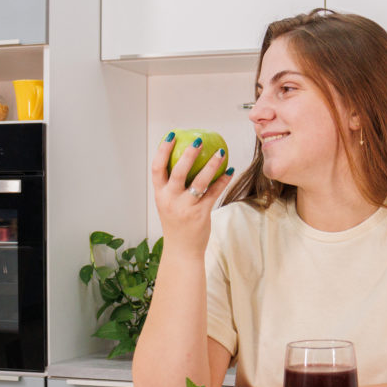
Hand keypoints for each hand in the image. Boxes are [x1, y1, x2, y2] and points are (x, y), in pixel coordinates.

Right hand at [151, 133, 232, 256]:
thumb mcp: (167, 204)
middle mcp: (170, 200)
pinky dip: (222, 180)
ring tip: (220, 151)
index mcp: (159, 195)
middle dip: (188, 154)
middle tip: (198, 140)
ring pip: (199, 181)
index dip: (163, 150)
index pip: (157, 168)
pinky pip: (213, 193)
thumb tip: (184, 160)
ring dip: (211, 165)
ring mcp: (185, 207)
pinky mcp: (200, 214)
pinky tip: (230, 170)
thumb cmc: (176, 224)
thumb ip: (172, 186)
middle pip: (178, 171)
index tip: (171, 135)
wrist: (182, 251)